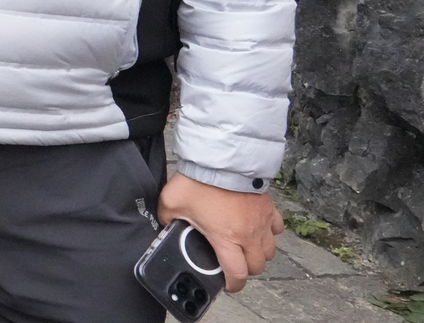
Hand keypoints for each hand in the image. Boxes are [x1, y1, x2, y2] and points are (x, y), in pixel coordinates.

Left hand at [158, 175, 283, 291]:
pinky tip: (257, 228)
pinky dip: (270, 232)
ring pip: (270, 250)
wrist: (220, 159)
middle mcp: (249, 234)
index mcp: (226, 238)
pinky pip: (277, 228)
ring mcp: (262, 221)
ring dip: (259, 253)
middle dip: (246, 269)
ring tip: (244, 248)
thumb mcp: (171, 203)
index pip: (237, 274)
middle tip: (233, 263)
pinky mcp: (269, 207)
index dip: (233, 285)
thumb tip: (165, 225)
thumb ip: (167, 219)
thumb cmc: (198, 182)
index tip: (227, 284)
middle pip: (257, 266)